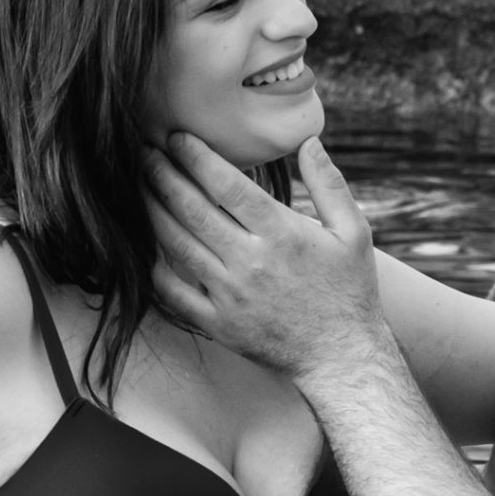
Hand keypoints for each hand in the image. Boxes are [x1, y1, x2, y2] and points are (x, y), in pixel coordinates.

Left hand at [143, 133, 386, 382]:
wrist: (341, 358)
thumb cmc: (349, 292)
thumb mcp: (354, 232)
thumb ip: (329, 184)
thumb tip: (309, 142)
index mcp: (282, 234)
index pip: (227, 185)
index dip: (197, 157)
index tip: (177, 138)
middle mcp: (250, 262)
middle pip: (193, 210)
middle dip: (163, 175)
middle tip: (145, 152)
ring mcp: (230, 295)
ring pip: (177, 245)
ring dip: (153, 211)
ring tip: (139, 187)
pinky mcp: (218, 324)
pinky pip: (174, 292)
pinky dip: (156, 266)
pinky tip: (148, 243)